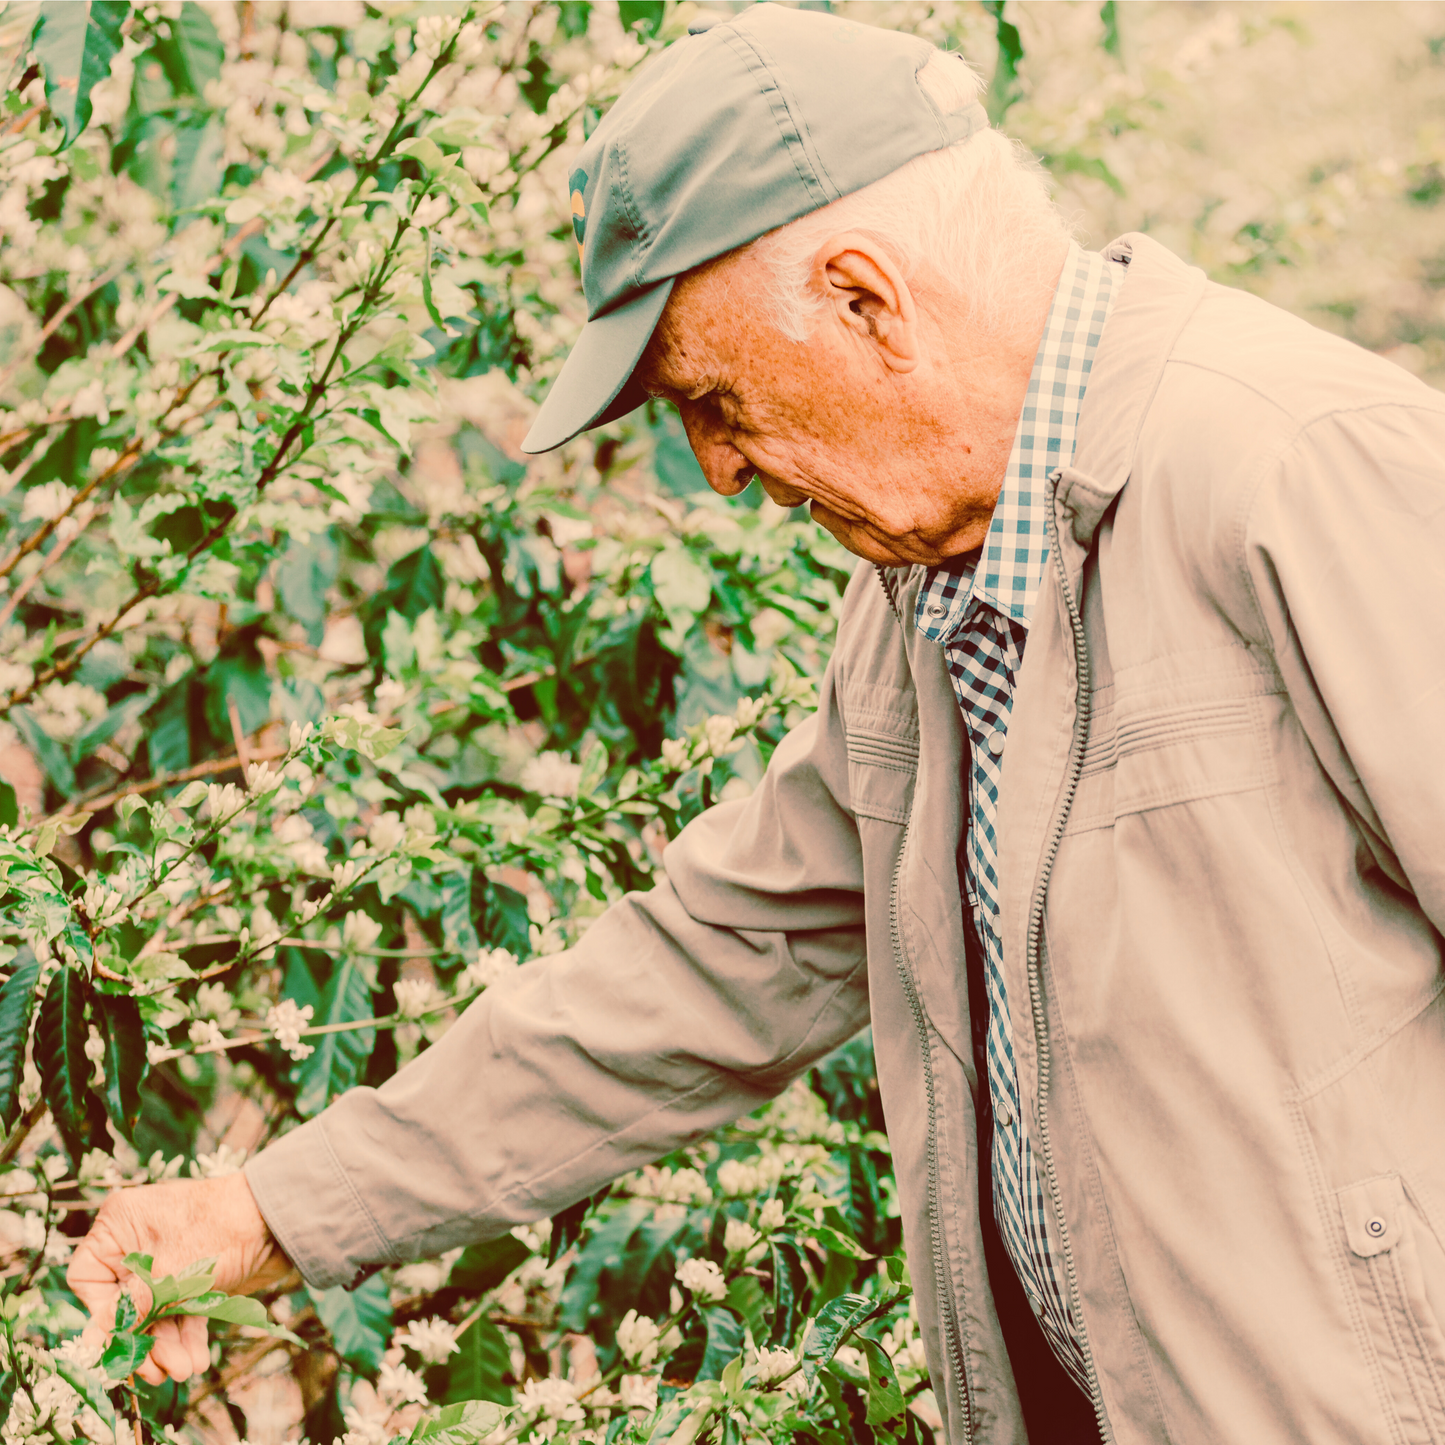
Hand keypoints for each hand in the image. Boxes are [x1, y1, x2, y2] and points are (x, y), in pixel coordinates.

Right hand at [68, 1172, 291, 1383]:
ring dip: (167, 1345)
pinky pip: (177, 1312)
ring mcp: (166, 1261)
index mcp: (121, 1224)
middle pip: (124, 1304)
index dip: (103, 1312)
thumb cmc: (224, 1226)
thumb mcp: (171, 1271)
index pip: (88, 1278)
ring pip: (153, 1314)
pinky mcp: (191, 1277)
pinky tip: (197, 1359)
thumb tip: (93, 1341)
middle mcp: (138, 1241)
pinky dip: (185, 1335)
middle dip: (144, 1339)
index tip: (123, 1335)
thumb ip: (132, 1307)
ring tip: (185, 1368)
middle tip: (163, 1370)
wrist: (281, 1219)